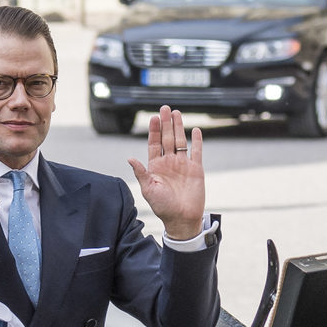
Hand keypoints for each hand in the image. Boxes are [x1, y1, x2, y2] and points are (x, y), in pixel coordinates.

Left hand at [127, 105, 205, 240]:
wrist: (181, 218)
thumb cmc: (162, 207)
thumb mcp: (148, 189)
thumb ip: (141, 172)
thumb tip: (130, 158)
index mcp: (156, 167)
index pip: (154, 144)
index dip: (154, 131)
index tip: (153, 118)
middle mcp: (169, 163)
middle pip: (167, 138)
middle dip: (166, 123)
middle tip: (165, 108)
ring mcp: (183, 165)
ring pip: (180, 141)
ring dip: (178, 127)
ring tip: (176, 113)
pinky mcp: (196, 169)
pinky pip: (197, 152)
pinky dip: (197, 141)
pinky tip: (195, 130)